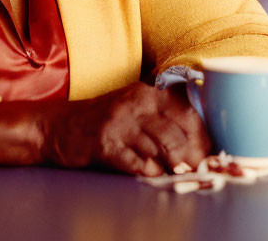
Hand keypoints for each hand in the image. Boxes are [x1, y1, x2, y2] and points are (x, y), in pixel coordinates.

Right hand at [0, 82, 210, 176]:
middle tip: (198, 168)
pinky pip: (134, 161)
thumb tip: (197, 142)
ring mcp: (119, 122)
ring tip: (180, 173)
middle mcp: (136, 103)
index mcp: (148, 92)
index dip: (201, 134)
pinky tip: (153, 174)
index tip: (210, 151)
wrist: (57, 126)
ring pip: (158, 146)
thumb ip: (163, 118)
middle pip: (175, 131)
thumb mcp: (135, 108)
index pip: (185, 111)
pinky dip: (148, 170)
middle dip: (191, 153)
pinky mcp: (104, 143)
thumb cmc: (104, 120)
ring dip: (172, 164)